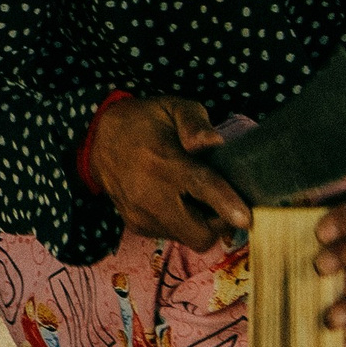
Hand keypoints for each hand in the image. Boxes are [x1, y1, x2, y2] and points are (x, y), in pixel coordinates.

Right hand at [86, 96, 251, 252]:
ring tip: (197, 198)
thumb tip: (213, 143)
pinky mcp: (136, 225)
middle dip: (218, 223)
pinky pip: (172, 235)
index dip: (226, 205)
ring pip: (187, 239)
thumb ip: (196, 123)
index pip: (200, 188)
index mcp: (163, 162)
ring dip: (201, 224)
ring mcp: (140, 215)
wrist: (98, 141)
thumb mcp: (173, 107)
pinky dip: (183, 224)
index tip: (246, 219)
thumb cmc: (145, 122)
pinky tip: (178, 201)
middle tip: (223, 203)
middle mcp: (149, 195)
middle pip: (198, 233)